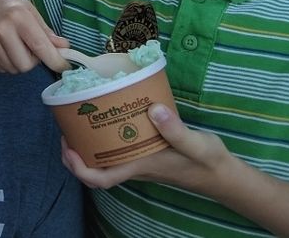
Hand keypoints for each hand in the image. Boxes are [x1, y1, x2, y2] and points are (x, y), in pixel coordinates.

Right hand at [0, 0, 70, 73]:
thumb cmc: (12, 5)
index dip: (55, 60)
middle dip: (33, 61)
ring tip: (17, 46)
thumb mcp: (32, 11)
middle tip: (31, 48)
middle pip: (25, 65)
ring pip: (13, 69)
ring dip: (19, 62)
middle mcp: (1, 28)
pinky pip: (0, 68)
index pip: (40, 46)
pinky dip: (7, 63)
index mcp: (18, 16)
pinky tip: (5, 48)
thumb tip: (64, 48)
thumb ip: (47, 32)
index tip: (63, 66)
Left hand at [61, 103, 230, 191]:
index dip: (78, 168)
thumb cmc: (208, 162)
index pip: (101, 178)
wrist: (222, 174)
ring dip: (86, 144)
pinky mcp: (144, 153)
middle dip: (74, 153)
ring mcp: (138, 161)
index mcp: (139, 165)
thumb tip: (153, 110)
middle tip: (66, 128)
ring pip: (103, 159)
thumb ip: (176, 130)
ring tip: (78, 119)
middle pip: (94, 169)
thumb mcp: (197, 144)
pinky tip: (107, 116)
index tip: (68, 148)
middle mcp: (134, 165)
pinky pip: (116, 149)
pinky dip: (105, 137)